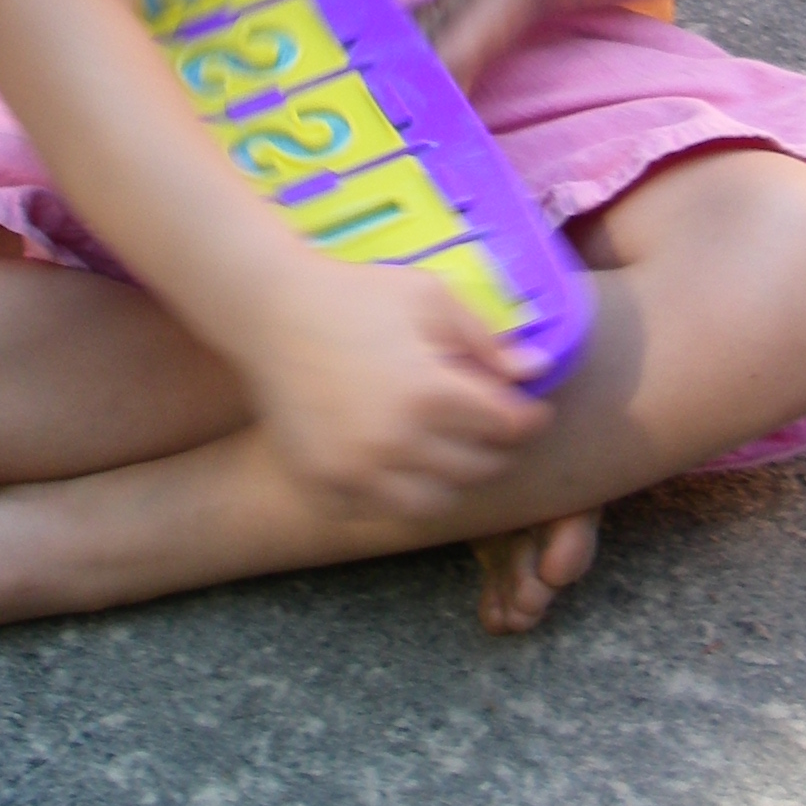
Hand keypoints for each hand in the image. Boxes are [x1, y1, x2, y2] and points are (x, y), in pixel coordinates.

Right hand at [252, 257, 548, 520]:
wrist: (271, 310)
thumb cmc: (355, 294)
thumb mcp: (429, 296)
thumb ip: (485, 339)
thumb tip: (535, 372)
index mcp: (429, 392)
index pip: (506, 427)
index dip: (527, 418)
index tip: (530, 412)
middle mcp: (396, 441)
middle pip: (477, 469)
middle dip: (494, 449)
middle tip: (491, 432)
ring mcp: (356, 471)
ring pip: (433, 503)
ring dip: (452, 480)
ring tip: (449, 453)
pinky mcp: (324, 485)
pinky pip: (379, 511)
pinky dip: (398, 495)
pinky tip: (400, 466)